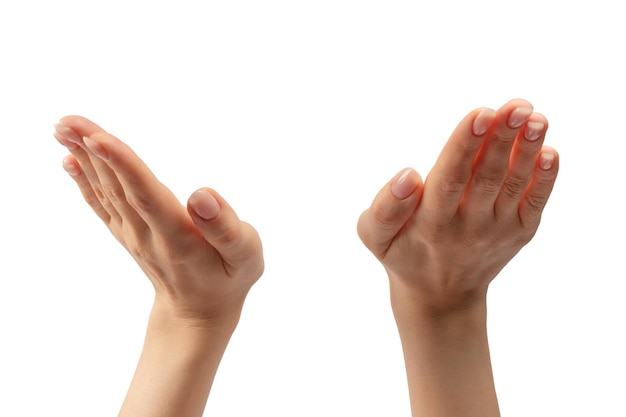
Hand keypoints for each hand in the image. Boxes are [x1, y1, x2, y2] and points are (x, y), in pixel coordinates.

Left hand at [54, 117, 263, 326]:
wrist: (199, 312)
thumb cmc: (229, 278)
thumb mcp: (245, 256)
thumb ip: (226, 228)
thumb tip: (203, 195)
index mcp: (178, 236)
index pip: (146, 195)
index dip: (123, 165)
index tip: (96, 137)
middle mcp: (147, 235)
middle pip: (117, 187)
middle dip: (92, 150)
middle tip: (66, 120)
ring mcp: (133, 236)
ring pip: (105, 191)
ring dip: (83, 159)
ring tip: (62, 128)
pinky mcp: (128, 235)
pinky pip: (102, 205)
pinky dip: (84, 182)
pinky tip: (70, 161)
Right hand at [358, 98, 558, 314]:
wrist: (441, 294)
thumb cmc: (403, 252)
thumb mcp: (375, 236)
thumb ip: (384, 208)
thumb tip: (408, 175)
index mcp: (431, 223)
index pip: (450, 178)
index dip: (466, 145)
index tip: (481, 113)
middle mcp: (468, 226)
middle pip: (487, 176)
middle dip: (502, 138)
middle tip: (517, 105)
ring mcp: (497, 230)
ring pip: (514, 185)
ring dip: (528, 151)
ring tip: (536, 118)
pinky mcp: (519, 232)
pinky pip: (535, 203)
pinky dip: (545, 179)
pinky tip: (550, 152)